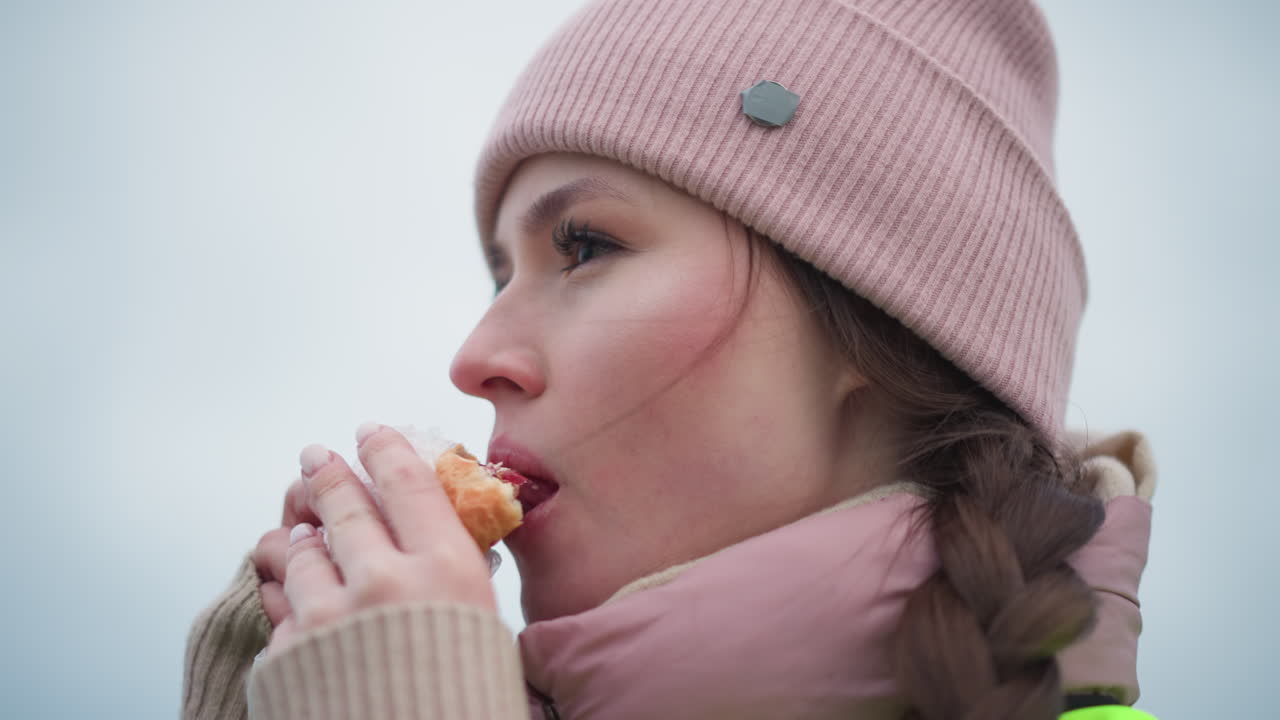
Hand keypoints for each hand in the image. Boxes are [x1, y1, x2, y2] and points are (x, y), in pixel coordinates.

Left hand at [265, 423, 495, 656]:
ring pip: (301, 552)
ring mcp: (329, 618)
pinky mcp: (289, 654)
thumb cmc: (465, 704)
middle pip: (346, 506)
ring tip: (301, 534)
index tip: (371, 434)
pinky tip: (288, 595)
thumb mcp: (482, 623)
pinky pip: (278, 605)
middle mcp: (384, 583)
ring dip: (300, 540)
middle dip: (327, 475)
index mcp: (444, 571)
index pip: (408, 484)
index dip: (385, 450)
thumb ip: (454, 575)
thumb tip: (435, 539)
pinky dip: (284, 596)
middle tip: (316, 457)